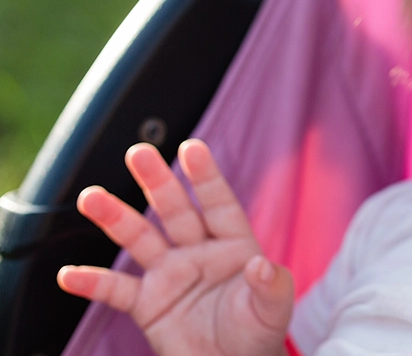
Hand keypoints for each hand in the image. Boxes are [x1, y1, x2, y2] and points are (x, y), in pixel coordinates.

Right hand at [57, 140, 292, 355]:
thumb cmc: (258, 333)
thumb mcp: (273, 309)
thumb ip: (271, 285)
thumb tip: (262, 265)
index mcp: (233, 244)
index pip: (218, 204)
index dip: (205, 177)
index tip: (191, 148)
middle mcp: (199, 251)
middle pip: (175, 210)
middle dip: (157, 182)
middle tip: (138, 152)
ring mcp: (171, 274)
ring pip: (140, 238)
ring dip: (115, 218)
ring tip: (91, 197)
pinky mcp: (148, 304)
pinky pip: (116, 291)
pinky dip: (92, 283)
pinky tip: (68, 274)